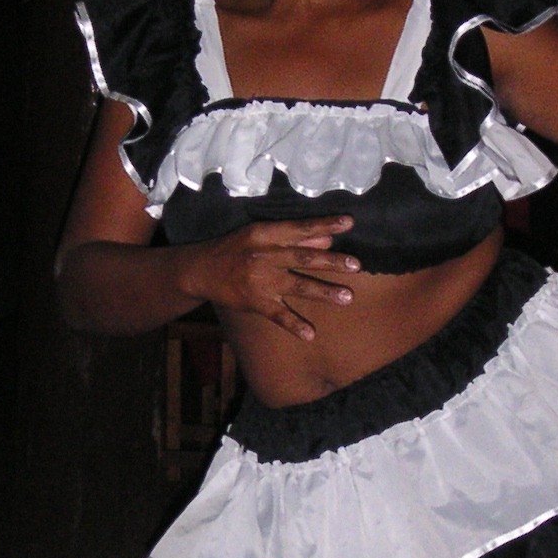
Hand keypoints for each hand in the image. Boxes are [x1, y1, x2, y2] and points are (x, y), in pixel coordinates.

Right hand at [184, 216, 360, 342]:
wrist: (201, 270)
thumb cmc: (236, 248)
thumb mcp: (260, 235)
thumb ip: (293, 237)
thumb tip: (327, 239)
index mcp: (266, 234)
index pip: (300, 228)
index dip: (325, 225)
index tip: (348, 223)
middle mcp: (265, 256)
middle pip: (303, 257)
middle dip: (331, 262)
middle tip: (356, 265)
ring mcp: (260, 280)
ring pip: (297, 285)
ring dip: (323, 292)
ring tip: (347, 297)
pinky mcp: (255, 302)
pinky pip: (278, 314)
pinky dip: (294, 324)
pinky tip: (310, 334)